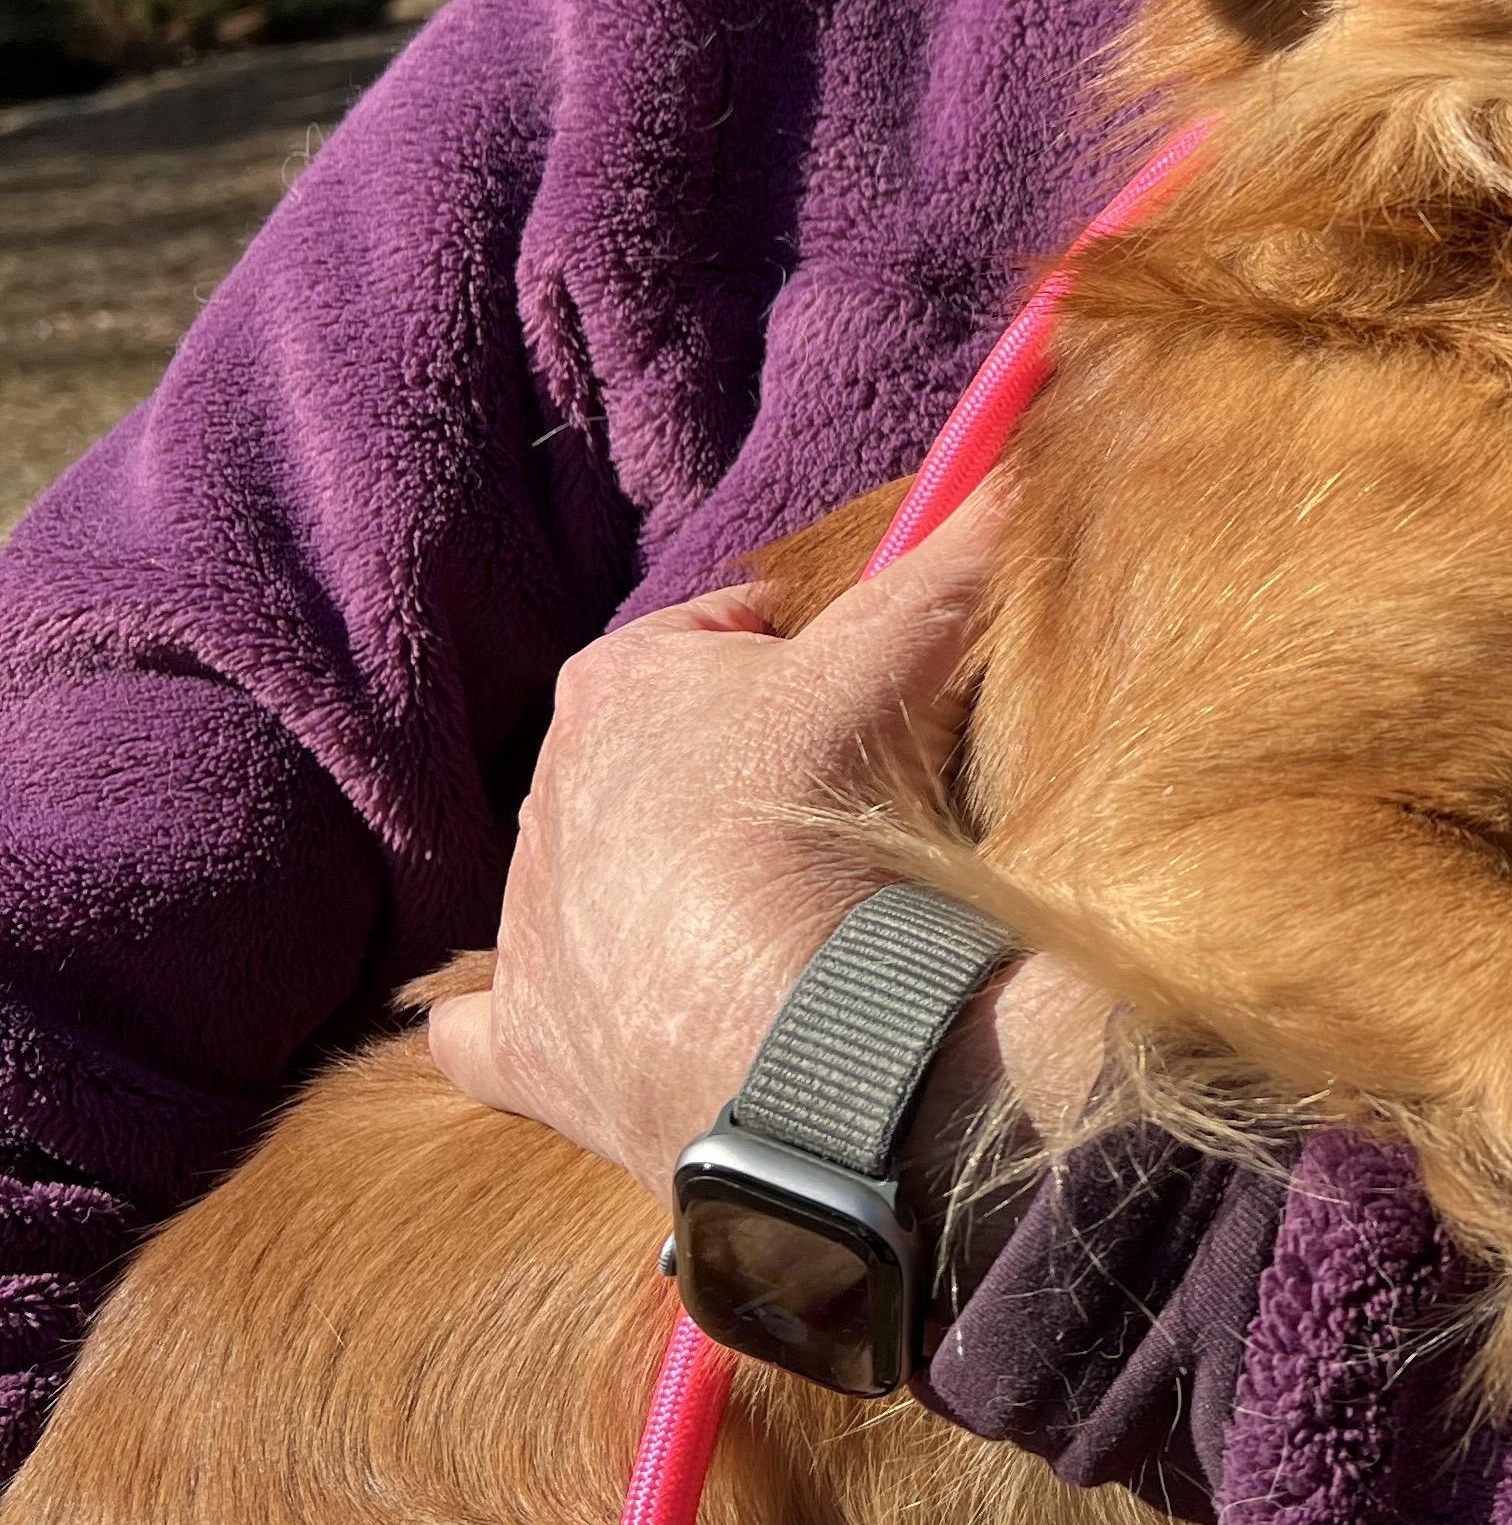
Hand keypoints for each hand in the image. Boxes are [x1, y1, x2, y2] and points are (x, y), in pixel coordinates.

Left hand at [428, 481, 1110, 1203]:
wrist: (783, 1027)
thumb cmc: (814, 818)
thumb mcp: (896, 662)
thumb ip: (949, 566)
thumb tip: (1009, 480)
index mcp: (618, 688)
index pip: (714, 637)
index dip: (797, 657)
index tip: (858, 687)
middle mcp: (549, 793)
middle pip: (656, 756)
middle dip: (733, 771)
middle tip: (837, 807)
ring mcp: (531, 925)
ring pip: (592, 876)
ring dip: (666, 890)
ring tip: (779, 920)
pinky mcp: (528, 1043)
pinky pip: (489, 1027)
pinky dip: (534, 1018)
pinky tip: (587, 1022)